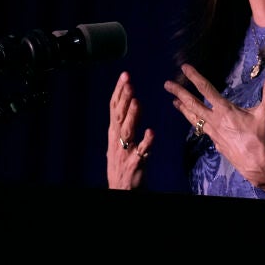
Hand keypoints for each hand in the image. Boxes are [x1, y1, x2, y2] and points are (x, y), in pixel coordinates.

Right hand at [107, 71, 154, 189]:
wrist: (120, 188)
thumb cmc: (122, 161)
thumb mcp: (120, 139)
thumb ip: (126, 121)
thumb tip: (132, 101)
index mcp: (113, 131)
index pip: (114, 107)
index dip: (119, 91)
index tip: (125, 75)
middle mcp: (116, 139)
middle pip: (119, 115)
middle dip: (123, 98)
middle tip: (129, 82)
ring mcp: (124, 151)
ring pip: (127, 131)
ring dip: (131, 116)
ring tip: (137, 102)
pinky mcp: (134, 163)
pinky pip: (141, 152)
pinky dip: (146, 142)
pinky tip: (151, 132)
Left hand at [166, 65, 264, 187]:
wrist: (258, 165)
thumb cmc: (261, 138)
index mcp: (225, 110)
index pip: (206, 89)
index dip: (195, 77)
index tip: (185, 68)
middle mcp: (215, 121)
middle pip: (193, 104)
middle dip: (179, 93)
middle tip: (167, 85)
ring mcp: (213, 133)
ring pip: (194, 118)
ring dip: (183, 109)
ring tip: (174, 103)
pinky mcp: (216, 143)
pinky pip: (203, 130)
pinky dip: (197, 123)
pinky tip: (197, 123)